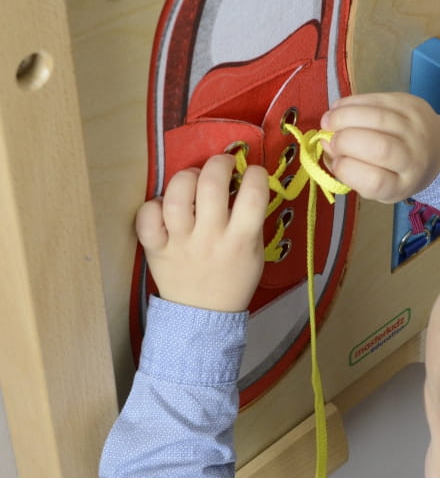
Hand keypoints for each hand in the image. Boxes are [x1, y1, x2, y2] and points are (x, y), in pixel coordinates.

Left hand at [135, 154, 268, 312]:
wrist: (204, 315)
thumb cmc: (235, 278)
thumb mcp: (255, 250)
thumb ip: (250, 218)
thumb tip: (240, 181)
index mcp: (241, 239)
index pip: (254, 194)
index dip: (256, 174)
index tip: (252, 172)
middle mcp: (210, 238)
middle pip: (211, 186)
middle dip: (219, 163)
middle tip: (222, 164)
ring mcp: (180, 243)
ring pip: (176, 197)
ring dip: (187, 177)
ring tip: (193, 178)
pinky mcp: (156, 249)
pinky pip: (146, 218)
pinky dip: (153, 205)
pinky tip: (165, 206)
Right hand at [320, 93, 439, 202]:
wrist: (436, 149)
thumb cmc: (397, 172)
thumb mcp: (377, 185)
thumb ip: (350, 172)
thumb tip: (325, 143)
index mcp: (402, 186)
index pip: (375, 181)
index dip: (346, 169)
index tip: (335, 161)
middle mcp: (415, 159)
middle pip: (379, 148)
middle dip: (344, 140)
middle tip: (328, 138)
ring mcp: (416, 128)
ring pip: (377, 117)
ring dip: (344, 116)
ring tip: (328, 120)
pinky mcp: (411, 103)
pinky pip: (378, 98)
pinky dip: (352, 102)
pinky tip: (339, 108)